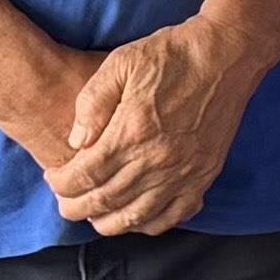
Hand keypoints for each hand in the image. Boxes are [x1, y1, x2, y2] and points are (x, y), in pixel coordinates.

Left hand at [44, 14, 266, 235]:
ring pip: (137, 216)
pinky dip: (152, 224)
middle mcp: (157, 160)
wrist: (226, 55)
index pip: (85, 175)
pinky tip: (138, 218)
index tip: (54, 179)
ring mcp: (184, 172)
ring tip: (94, 217)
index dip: (62, 184)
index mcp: (132, 132)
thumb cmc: (172, 55)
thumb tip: (76, 141)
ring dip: (109, 223)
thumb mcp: (120, 63)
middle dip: (77, 208)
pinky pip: (175, 215)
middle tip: (65, 204)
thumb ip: (92, 103)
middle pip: (106, 201)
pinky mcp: (204, 175)